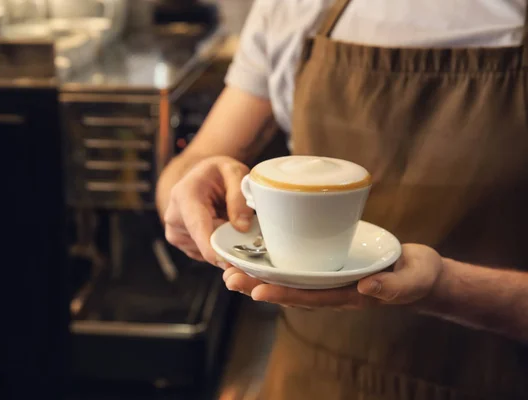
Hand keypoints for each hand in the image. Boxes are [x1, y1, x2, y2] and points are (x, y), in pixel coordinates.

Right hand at [164, 156, 253, 266]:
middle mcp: (174, 216)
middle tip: (247, 228)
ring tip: (227, 220)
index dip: (212, 247)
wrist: (202, 176)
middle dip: (229, 242)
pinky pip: (205, 252)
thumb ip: (239, 196)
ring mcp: (175, 232)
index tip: (227, 262)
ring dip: (224, 242)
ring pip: (207, 249)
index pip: (198, 227)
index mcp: (185, 195)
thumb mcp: (234, 171)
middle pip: (206, 242)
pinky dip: (217, 245)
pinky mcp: (180, 243)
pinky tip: (219, 228)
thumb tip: (241, 227)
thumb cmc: (218, 173)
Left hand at [223, 244, 443, 308]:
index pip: (310, 297)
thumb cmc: (416, 277)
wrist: (419, 271)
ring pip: (290, 279)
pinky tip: (257, 253)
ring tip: (230, 268)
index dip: (283, 294)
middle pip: (291, 290)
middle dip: (259, 286)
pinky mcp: (329, 264)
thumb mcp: (412, 280)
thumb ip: (392, 286)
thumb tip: (366, 287)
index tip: (256, 292)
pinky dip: (277, 262)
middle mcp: (333, 289)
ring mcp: (329, 278)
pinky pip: (299, 266)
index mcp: (348, 295)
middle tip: (229, 278)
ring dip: (261, 275)